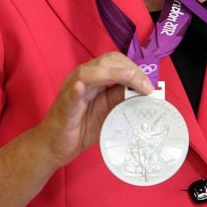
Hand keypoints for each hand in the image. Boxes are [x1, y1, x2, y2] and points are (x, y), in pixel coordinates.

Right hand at [33, 52, 153, 169]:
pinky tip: (81, 87)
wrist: (55, 145)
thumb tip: (146, 93)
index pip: (117, 62)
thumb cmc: (81, 126)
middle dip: (130, 70)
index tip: (150, 86)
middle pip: (107, 61)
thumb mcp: (109, 111)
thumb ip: (123, 99)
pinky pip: (70, 94)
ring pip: (90, 72)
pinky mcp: (64, 106)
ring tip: (130, 78)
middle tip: (146, 87)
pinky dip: (77, 89)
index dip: (135, 69)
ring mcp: (71, 89)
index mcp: (95, 77)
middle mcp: (83, 77)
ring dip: (113, 73)